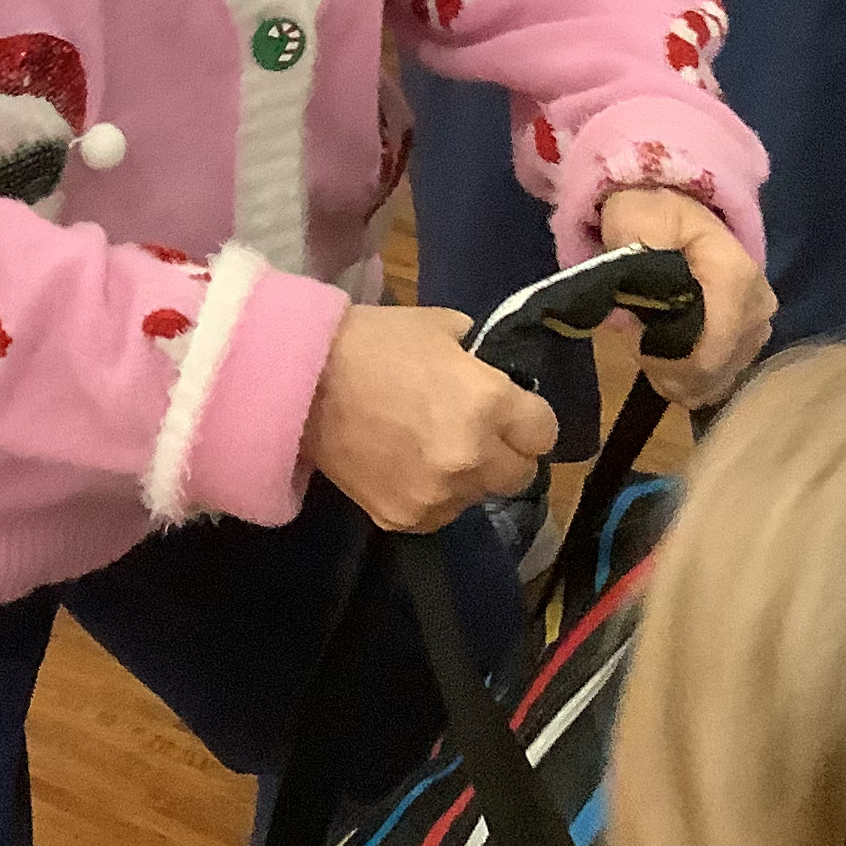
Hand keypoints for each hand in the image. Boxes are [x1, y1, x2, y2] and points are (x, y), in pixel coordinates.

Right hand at [303, 305, 558, 534]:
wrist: (300, 384)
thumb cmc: (372, 343)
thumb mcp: (437, 327)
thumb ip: (475, 355)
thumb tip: (486, 368)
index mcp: (489, 403)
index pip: (544, 432)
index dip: (528, 419)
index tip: (511, 412)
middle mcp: (473, 456)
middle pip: (520, 474)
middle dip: (505, 453)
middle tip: (476, 434)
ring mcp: (439, 494)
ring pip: (478, 496)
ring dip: (466, 477)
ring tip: (430, 450)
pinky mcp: (405, 518)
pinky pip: (438, 513)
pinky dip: (430, 495)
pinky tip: (403, 467)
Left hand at [598, 188, 773, 408]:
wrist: (678, 202)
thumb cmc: (655, 211)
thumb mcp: (634, 218)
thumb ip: (630, 260)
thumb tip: (625, 315)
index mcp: (736, 279)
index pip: (710, 355)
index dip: (665, 361)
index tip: (633, 338)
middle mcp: (758, 309)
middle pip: (712, 372)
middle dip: (666, 367)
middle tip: (634, 337)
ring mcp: (758, 327)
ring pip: (714, 381)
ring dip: (675, 373)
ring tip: (647, 342)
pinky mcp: (751, 339)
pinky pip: (719, 379)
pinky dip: (688, 375)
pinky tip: (666, 353)